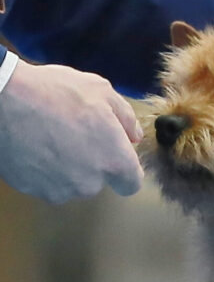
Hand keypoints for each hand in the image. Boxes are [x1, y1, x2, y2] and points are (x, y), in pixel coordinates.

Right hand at [0, 60, 143, 202]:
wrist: (3, 101)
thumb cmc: (55, 92)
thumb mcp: (101, 91)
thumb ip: (126, 118)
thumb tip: (134, 137)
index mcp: (113, 161)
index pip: (131, 184)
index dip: (124, 169)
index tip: (114, 153)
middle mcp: (89, 184)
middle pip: (98, 181)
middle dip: (92, 162)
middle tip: (76, 133)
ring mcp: (59, 189)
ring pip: (71, 183)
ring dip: (67, 167)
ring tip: (53, 136)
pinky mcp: (32, 190)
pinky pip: (46, 183)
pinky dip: (43, 169)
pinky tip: (35, 145)